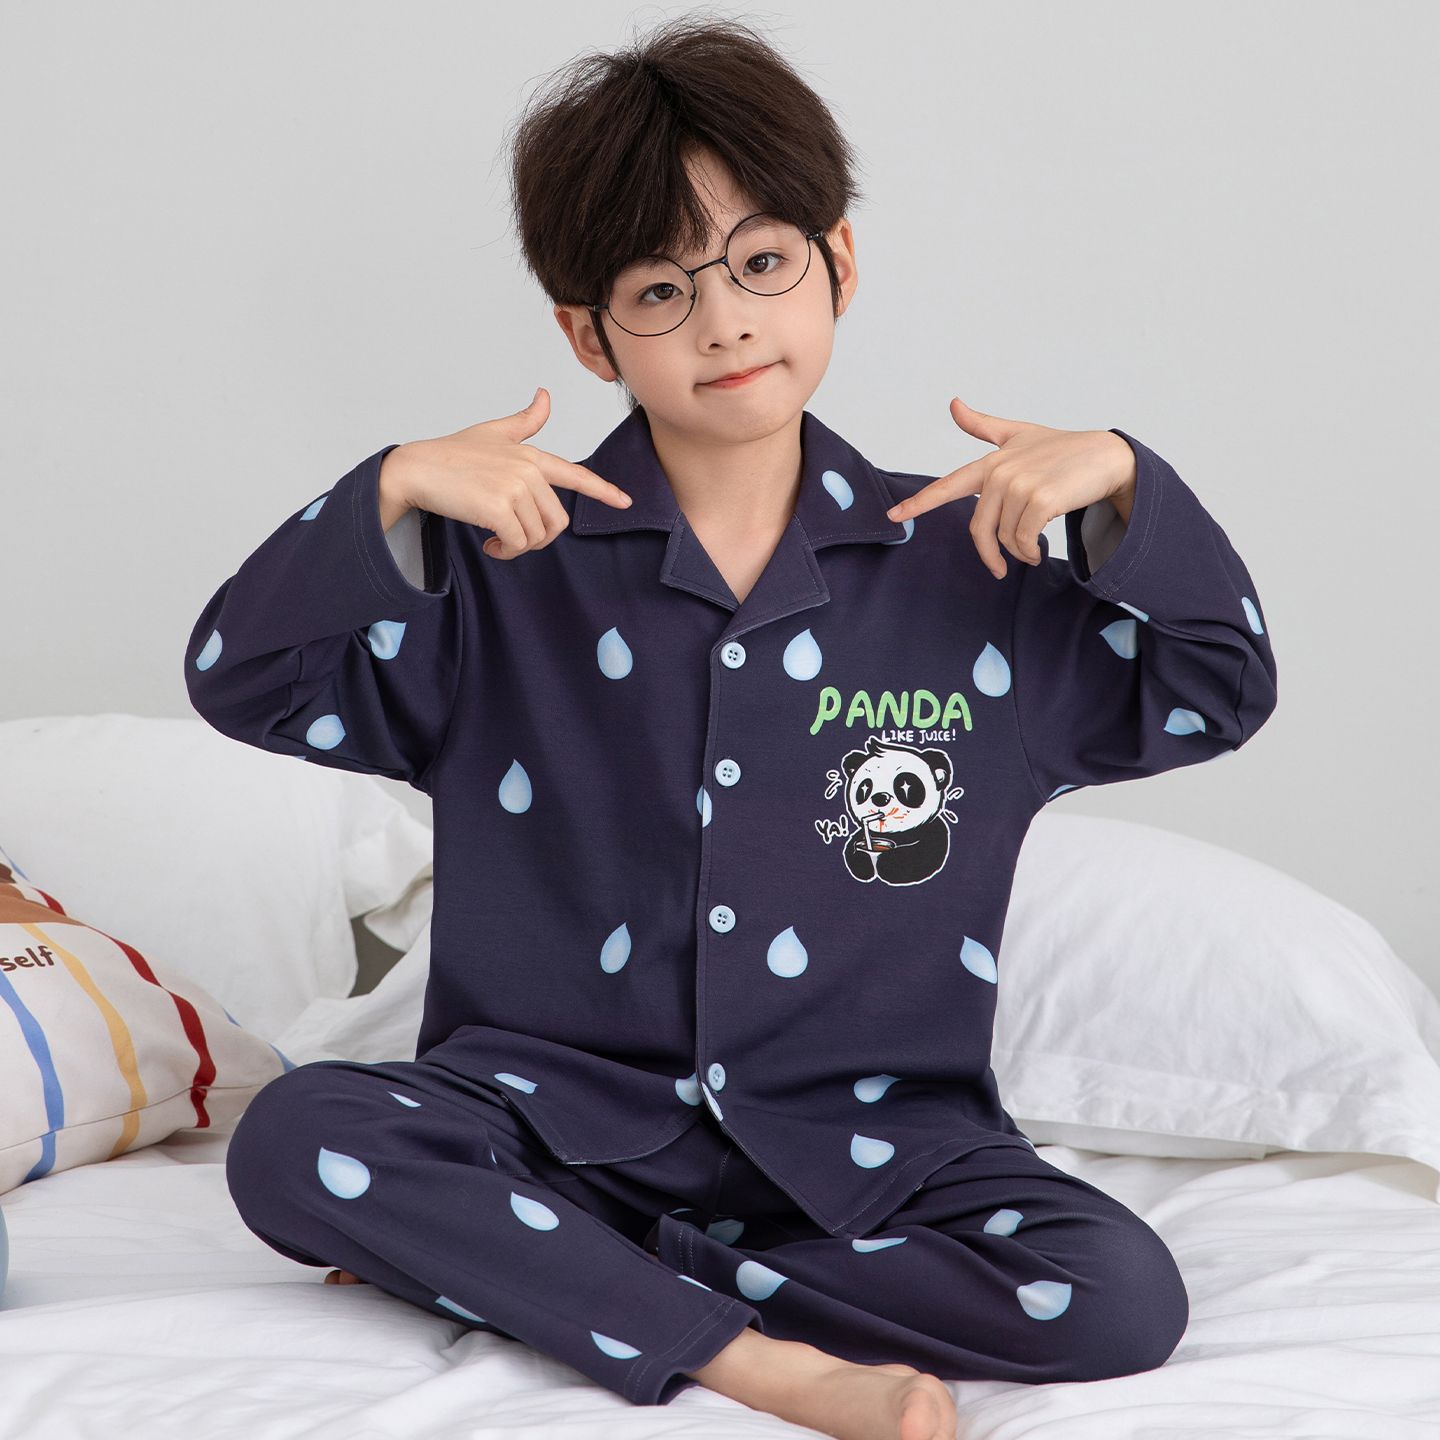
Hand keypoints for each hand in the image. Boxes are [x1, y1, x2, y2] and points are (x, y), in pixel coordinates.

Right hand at [381, 388, 633, 559]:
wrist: (416, 468)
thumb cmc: (451, 454)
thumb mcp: (492, 433)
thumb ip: (524, 422)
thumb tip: (545, 395)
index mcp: (531, 455)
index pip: (575, 475)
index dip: (603, 491)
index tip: (625, 502)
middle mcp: (528, 470)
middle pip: (557, 521)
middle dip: (537, 538)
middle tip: (511, 537)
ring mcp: (514, 487)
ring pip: (538, 536)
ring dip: (518, 547)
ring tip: (497, 538)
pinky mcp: (498, 506)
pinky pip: (517, 543)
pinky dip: (505, 551)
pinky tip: (489, 544)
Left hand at [885, 398, 1137, 579]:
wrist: (1106, 457)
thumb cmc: (1061, 449)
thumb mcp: (1019, 434)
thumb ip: (983, 426)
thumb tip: (953, 403)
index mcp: (991, 462)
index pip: (948, 485)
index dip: (919, 502)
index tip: (893, 516)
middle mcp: (1000, 472)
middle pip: (979, 528)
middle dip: (989, 554)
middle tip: (1000, 569)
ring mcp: (1020, 485)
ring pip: (1005, 537)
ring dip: (1019, 552)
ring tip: (1032, 550)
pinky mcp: (1041, 500)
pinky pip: (1024, 540)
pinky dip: (1030, 552)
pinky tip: (1038, 551)